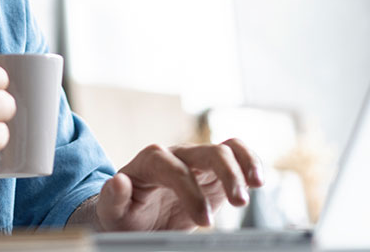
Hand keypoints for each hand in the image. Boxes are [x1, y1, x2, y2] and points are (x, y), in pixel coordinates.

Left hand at [95, 139, 262, 230]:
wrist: (137, 218)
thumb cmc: (124, 214)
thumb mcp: (112, 212)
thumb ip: (113, 197)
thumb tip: (118, 181)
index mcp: (150, 162)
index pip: (173, 167)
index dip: (191, 191)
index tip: (203, 221)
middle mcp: (176, 156)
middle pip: (206, 151)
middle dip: (226, 174)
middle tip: (238, 203)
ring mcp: (197, 162)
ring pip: (226, 148)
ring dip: (244, 163)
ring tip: (255, 186)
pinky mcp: (214, 173)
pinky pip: (237, 157)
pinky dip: (250, 163)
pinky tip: (258, 181)